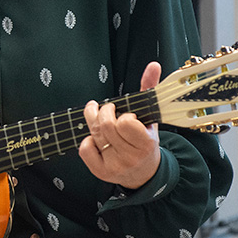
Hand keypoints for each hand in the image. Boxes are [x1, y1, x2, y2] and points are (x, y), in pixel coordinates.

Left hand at [78, 61, 161, 189]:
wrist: (144, 172)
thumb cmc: (145, 140)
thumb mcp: (150, 117)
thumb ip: (149, 90)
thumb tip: (153, 65)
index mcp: (146, 143)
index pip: (125, 123)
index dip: (123, 115)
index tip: (126, 114)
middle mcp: (131, 157)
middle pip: (105, 126)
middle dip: (104, 112)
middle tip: (108, 109)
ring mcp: (115, 166)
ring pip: (93, 135)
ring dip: (93, 121)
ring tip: (98, 115)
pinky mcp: (101, 172)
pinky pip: (84, 149)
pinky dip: (87, 140)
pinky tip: (95, 138)